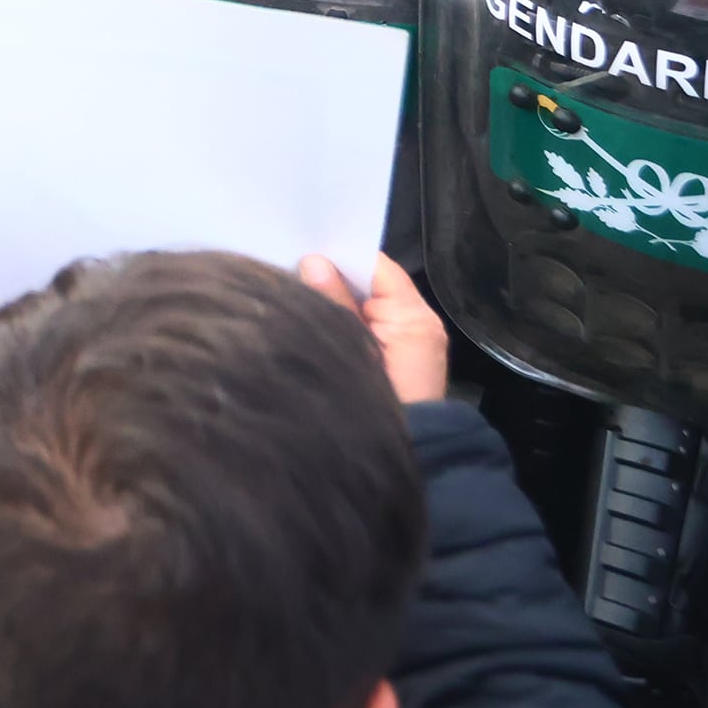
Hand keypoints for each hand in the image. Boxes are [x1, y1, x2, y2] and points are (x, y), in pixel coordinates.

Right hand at [298, 253, 448, 406]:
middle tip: (290, 266)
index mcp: (413, 315)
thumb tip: (313, 261)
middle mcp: (417, 324)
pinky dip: (344, 323)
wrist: (408, 459)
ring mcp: (408, 346)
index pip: (376, 266)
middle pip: (371, 286)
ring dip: (336, 302)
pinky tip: (312, 321)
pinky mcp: (396, 364)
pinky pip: (368, 331)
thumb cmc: (376, 400)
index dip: (341, 255)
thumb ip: (333, 302)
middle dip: (335, 277)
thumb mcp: (350, 344)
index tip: (304, 248)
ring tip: (294, 289)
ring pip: (367, 309)